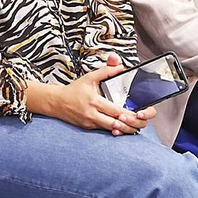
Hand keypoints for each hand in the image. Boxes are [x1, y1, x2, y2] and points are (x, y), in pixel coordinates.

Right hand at [24, 55, 151, 134]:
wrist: (57, 102)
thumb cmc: (74, 90)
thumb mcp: (90, 77)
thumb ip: (106, 71)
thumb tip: (120, 67)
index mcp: (94, 101)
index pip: (116, 110)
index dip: (129, 114)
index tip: (139, 114)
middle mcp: (92, 114)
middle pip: (116, 124)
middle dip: (130, 125)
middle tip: (141, 123)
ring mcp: (90, 122)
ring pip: (111, 130)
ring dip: (124, 129)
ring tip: (135, 127)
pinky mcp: (88, 127)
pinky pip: (104, 130)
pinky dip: (115, 130)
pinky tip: (123, 128)